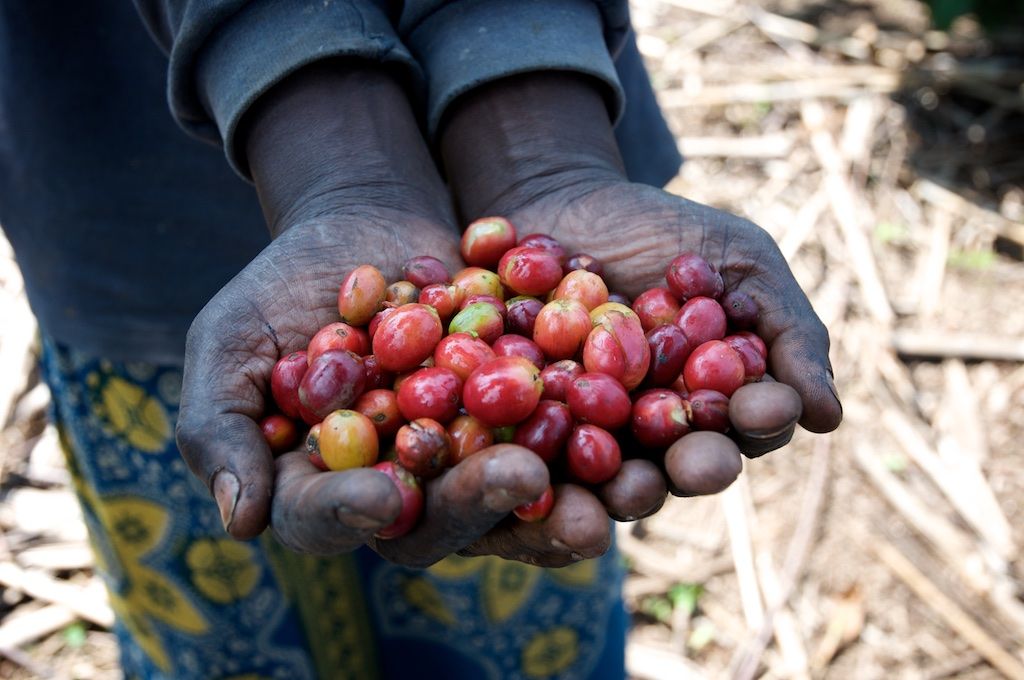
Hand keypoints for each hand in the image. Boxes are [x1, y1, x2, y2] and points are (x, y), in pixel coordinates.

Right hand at [174, 62, 610, 567]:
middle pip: (440, 519)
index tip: (382, 498)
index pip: (330, 519)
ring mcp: (473, 456)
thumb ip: (221, 427)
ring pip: (516, 493)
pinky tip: (640, 413)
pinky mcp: (532, 415)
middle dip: (480, 503)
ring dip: (565, 493)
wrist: (367, 224)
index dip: (352, 515)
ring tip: (608, 484)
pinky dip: (604, 426)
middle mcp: (408, 490)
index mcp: (326, 487)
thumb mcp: (231, 341)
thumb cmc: (284, 283)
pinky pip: (569, 432)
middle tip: (519, 478)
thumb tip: (239, 523)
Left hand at [439, 72, 842, 517]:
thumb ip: (788, 329)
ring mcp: (595, 434)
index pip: (752, 423)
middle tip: (698, 464)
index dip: (760, 420)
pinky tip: (540, 457)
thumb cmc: (662, 228)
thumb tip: (830, 417)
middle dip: (696, 466)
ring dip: (626, 485)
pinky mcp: (533, 427)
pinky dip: (542, 453)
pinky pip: (538, 448)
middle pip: (686, 464)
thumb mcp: (739, 259)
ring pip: (616, 474)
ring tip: (626, 483)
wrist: (560, 200)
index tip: (761, 407)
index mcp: (719, 398)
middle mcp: (662, 430)